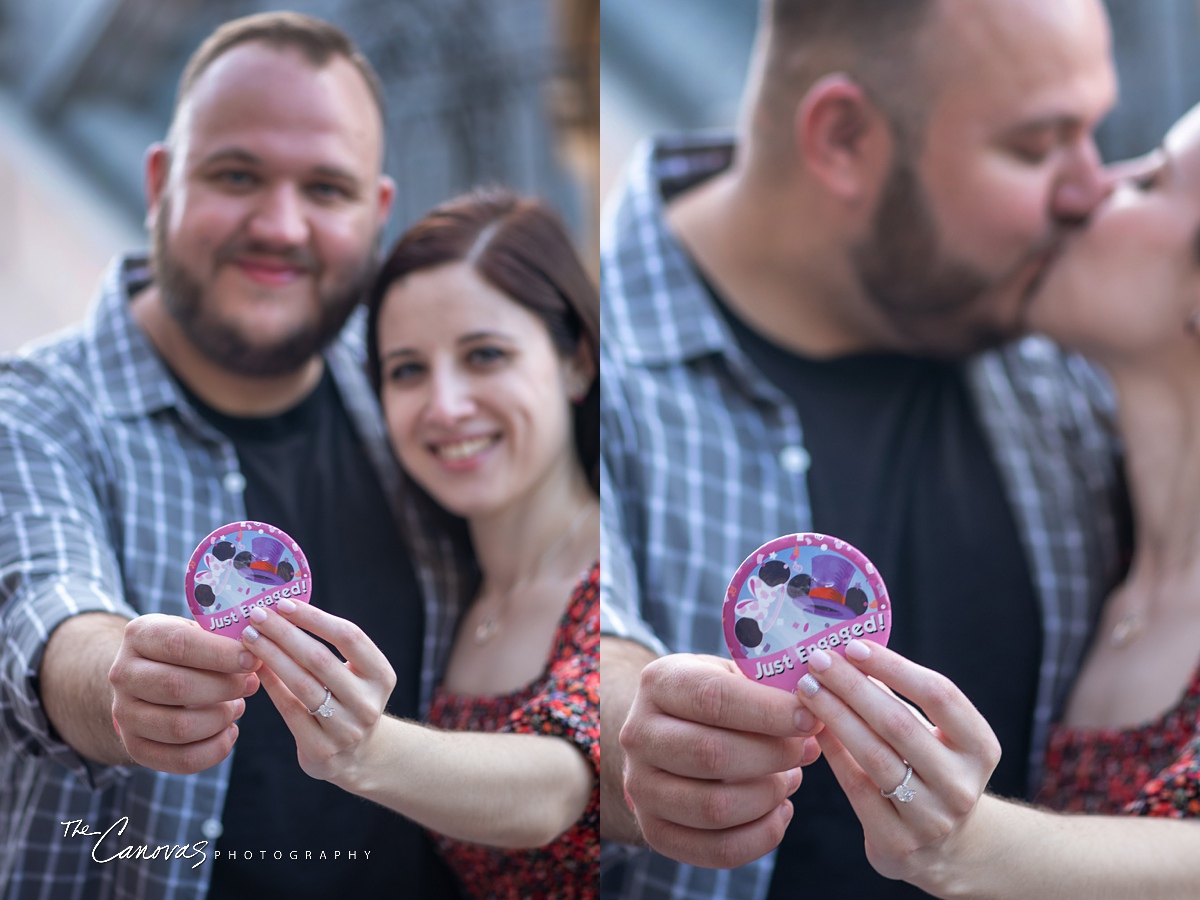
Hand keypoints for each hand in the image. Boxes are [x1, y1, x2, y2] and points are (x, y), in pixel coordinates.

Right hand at [108, 614, 260, 772]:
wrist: (146, 675)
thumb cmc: (185, 648)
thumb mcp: (198, 631)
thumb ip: (224, 640)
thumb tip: (257, 660)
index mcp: (140, 635)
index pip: (179, 644)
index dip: (221, 654)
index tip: (252, 660)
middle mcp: (123, 674)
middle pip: (177, 687)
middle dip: (224, 688)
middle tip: (250, 684)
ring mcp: (124, 714)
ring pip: (178, 727)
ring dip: (220, 719)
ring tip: (237, 706)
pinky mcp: (135, 747)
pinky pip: (180, 760)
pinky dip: (214, 750)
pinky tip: (230, 732)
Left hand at [239, 599, 395, 785]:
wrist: (361, 755)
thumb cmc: (350, 699)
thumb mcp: (356, 674)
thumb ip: (330, 648)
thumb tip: (284, 613)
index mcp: (381, 676)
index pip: (349, 637)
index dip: (314, 618)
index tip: (284, 603)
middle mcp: (367, 703)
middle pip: (320, 659)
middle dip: (284, 633)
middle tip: (258, 616)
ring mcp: (345, 729)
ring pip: (302, 684)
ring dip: (271, 656)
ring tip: (250, 638)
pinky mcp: (321, 750)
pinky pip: (289, 710)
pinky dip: (271, 685)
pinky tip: (255, 669)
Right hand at [618, 653, 822, 868]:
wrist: (664, 733)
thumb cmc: (712, 699)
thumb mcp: (732, 675)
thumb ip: (769, 691)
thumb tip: (815, 724)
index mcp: (658, 684)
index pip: (714, 698)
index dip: (769, 712)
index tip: (809, 720)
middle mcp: (638, 735)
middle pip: (712, 754)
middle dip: (773, 756)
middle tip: (804, 751)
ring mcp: (641, 787)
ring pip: (715, 808)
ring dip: (768, 796)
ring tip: (789, 779)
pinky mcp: (655, 831)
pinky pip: (716, 850)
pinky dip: (762, 836)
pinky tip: (780, 810)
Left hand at [795, 640, 1000, 888]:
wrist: (951, 848)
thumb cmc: (932, 770)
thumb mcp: (934, 735)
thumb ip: (900, 699)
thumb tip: (849, 655)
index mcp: (979, 747)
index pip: (939, 695)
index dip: (894, 666)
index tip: (854, 646)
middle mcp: (961, 785)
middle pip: (899, 723)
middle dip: (852, 686)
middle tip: (817, 661)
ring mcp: (932, 819)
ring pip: (874, 756)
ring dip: (834, 716)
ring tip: (807, 689)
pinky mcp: (899, 844)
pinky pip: (857, 788)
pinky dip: (833, 753)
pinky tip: (813, 729)